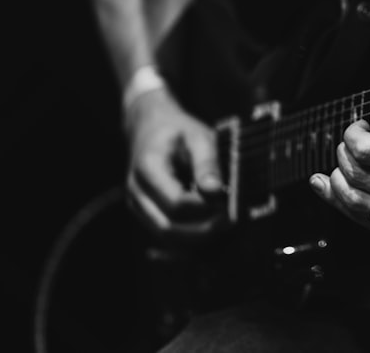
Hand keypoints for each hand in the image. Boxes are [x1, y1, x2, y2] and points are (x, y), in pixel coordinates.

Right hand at [124, 87, 227, 241]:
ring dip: (198, 239)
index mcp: (147, 169)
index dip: (205, 208)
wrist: (150, 128)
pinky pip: (167, 239)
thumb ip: (207, 163)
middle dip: (204, 231)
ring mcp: (139, 208)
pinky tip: (213, 230)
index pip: (176, 203)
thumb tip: (215, 192)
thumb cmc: (178, 131)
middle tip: (233, 221)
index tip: (230, 204)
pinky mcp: (146, 216)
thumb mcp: (198, 136)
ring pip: (167, 239)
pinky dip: (191, 240)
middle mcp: (137, 193)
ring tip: (226, 226)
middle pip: (168, 228)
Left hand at [309, 46, 369, 246]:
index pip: (368, 151)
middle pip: (357, 174)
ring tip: (342, 164)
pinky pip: (363, 222)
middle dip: (343, 153)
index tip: (359, 126)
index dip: (353, 135)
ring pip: (355, 201)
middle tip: (348, 143)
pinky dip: (340, 201)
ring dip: (338, 180)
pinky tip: (332, 186)